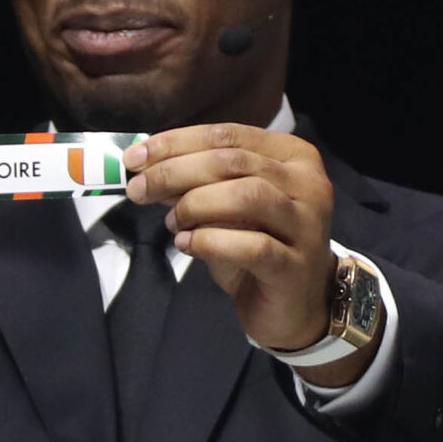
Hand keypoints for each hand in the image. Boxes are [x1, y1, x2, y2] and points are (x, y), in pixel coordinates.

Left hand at [128, 123, 360, 380]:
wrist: (294, 307)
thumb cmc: (258, 249)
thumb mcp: (226, 209)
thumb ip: (197, 183)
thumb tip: (147, 167)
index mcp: (291, 155)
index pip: (227, 135)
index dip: (176, 143)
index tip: (134, 157)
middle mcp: (308, 182)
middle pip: (232, 161)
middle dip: (175, 172)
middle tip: (137, 189)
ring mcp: (307, 224)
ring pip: (246, 196)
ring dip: (195, 205)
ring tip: (171, 222)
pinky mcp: (296, 266)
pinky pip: (251, 246)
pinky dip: (210, 242)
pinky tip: (186, 245)